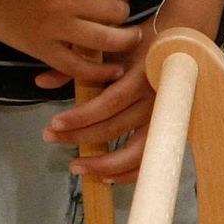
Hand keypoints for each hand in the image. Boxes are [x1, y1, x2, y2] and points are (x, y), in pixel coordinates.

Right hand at [0, 0, 136, 84]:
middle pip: (119, 11)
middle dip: (122, 14)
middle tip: (115, 16)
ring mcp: (56, 26)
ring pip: (108, 39)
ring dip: (123, 40)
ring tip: (125, 39)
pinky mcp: (44, 49)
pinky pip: (82, 67)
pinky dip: (103, 72)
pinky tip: (114, 69)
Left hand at [39, 28, 155, 180]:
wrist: (181, 48)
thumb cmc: (140, 46)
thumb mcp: (111, 48)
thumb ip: (78, 65)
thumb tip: (41, 82)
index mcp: (142, 76)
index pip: (109, 102)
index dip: (82, 116)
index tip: (55, 122)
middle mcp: (155, 100)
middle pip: (115, 127)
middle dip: (79, 136)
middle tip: (50, 137)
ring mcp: (164, 119)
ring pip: (135, 152)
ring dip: (104, 165)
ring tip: (75, 165)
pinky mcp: (170, 133)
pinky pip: (150, 160)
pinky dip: (129, 173)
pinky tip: (106, 177)